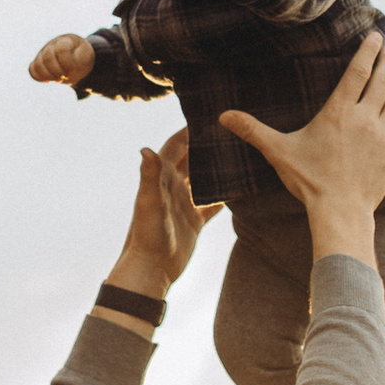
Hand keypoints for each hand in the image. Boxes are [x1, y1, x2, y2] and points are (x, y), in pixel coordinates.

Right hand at [31, 32, 95, 84]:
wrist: (78, 54)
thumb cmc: (82, 56)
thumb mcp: (86, 57)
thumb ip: (77, 63)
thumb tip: (63, 76)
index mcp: (66, 41)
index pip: (61, 51)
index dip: (66, 65)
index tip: (72, 71)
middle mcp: (52, 45)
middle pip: (47, 58)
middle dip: (56, 72)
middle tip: (65, 77)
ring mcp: (43, 53)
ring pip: (38, 65)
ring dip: (48, 76)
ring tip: (58, 80)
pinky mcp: (39, 62)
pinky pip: (32, 69)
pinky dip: (39, 77)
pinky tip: (48, 81)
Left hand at [106, 131, 220, 313]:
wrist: (152, 268)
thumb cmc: (147, 235)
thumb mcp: (149, 203)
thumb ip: (149, 176)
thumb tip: (145, 149)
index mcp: (161, 178)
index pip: (175, 146)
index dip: (188, 130)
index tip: (205, 116)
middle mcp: (173, 187)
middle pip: (192, 159)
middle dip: (206, 145)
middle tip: (228, 131)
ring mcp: (184, 204)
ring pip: (203, 179)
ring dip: (216, 168)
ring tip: (237, 153)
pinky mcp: (194, 220)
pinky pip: (212, 204)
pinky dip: (224, 195)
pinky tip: (240, 187)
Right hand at [218, 35, 384, 258]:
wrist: (339, 211)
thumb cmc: (308, 180)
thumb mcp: (278, 151)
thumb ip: (253, 131)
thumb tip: (223, 116)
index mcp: (338, 113)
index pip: (357, 73)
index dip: (368, 52)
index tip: (376, 36)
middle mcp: (364, 119)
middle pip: (381, 82)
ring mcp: (381, 138)